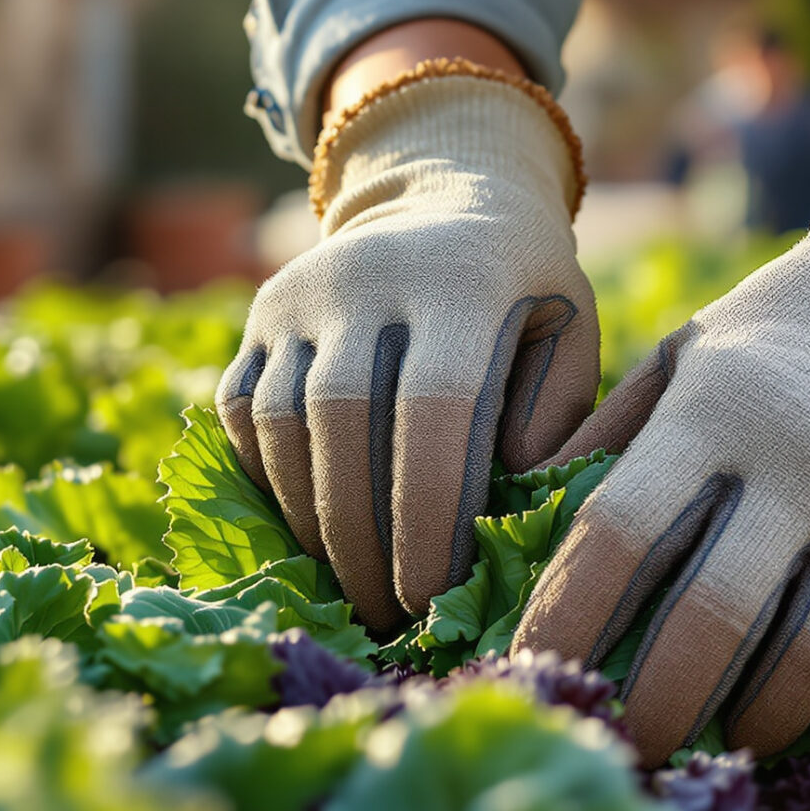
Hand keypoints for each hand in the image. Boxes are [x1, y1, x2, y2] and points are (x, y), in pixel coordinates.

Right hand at [221, 60, 599, 635]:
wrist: (445, 194)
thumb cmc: (525, 291)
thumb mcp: (569, 334)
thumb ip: (554, 421)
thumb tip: (506, 517)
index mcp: (463, 280)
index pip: (435, 406)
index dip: (427, 512)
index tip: (434, 596)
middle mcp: (368, 276)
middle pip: (343, 421)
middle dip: (361, 535)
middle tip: (388, 616)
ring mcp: (300, 293)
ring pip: (279, 422)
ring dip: (311, 521)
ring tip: (352, 590)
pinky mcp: (258, 316)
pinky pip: (239, 412)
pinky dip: (268, 482)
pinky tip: (309, 533)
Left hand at [513, 82, 809, 764]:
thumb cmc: (780, 339)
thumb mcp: (682, 359)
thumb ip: (606, 441)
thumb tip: (509, 531)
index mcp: (716, 407)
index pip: (620, 534)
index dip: (567, 617)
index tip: (535, 672)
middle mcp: (804, 455)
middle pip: (713, 617)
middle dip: (658, 703)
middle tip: (632, 744)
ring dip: (761, 717)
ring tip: (728, 736)